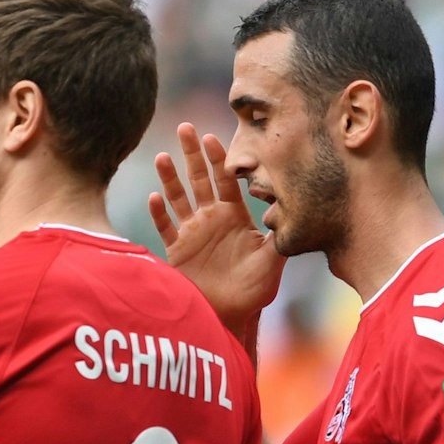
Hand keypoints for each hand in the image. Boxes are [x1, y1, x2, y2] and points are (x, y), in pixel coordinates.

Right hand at [148, 123, 283, 336]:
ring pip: (178, 198)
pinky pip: (165, 227)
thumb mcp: (272, 261)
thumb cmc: (254, 290)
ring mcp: (191, 233)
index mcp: (234, 216)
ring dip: (170, 178)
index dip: (219, 159)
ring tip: (163, 156)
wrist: (230, 315)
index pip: (226, 181)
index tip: (212, 137)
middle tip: (185, 128)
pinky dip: (158, 213)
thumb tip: (288, 210)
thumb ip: (278, 236)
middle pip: (199, 180)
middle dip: (192, 154)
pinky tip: (154, 197)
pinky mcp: (176, 250)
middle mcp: (211, 219)